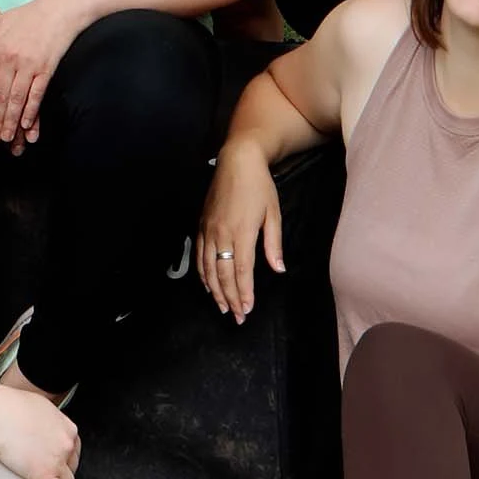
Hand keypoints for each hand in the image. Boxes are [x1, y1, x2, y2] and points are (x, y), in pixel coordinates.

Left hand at [0, 0, 85, 147]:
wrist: (61, 8)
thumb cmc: (31, 14)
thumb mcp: (0, 21)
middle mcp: (10, 58)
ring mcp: (29, 64)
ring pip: (15, 99)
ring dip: (11, 120)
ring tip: (8, 137)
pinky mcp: (46, 68)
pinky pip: (36, 94)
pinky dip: (31, 111)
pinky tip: (27, 124)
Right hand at [0, 380, 80, 478]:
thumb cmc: (8, 407)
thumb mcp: (37, 405)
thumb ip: (47, 418)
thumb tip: (44, 423)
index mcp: (66, 426)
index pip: (74, 447)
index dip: (67, 456)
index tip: (63, 461)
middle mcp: (65, 443)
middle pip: (72, 464)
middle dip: (65, 470)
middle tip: (56, 474)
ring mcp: (57, 461)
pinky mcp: (45, 476)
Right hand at [199, 137, 281, 321]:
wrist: (236, 160)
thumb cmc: (259, 186)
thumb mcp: (273, 213)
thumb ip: (274, 244)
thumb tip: (278, 269)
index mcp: (242, 232)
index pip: (242, 271)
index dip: (244, 293)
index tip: (247, 310)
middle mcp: (222, 233)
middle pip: (223, 273)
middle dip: (230, 298)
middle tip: (236, 317)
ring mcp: (209, 229)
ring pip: (208, 268)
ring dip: (215, 290)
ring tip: (222, 307)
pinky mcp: (202, 224)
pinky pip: (199, 255)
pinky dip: (202, 273)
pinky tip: (207, 285)